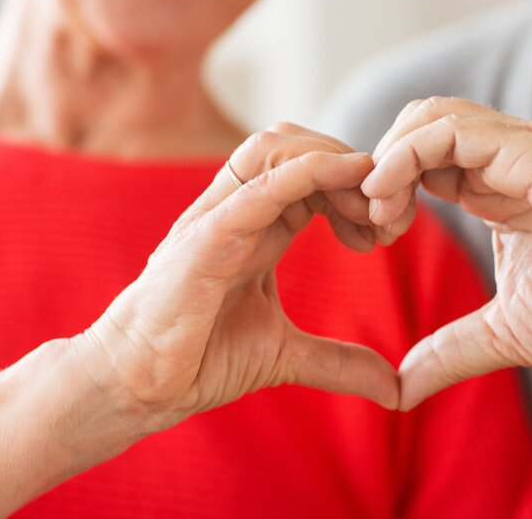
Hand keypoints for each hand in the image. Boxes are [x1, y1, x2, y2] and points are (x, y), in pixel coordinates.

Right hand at [75, 124, 398, 434]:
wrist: (137, 385)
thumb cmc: (196, 358)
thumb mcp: (285, 356)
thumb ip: (338, 362)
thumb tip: (394, 388)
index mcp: (257, 225)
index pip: (313, 171)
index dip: (358, 186)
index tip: (390, 228)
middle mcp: (238, 209)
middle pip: (298, 143)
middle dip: (353, 166)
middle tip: (389, 215)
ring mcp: (218, 215)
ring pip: (276, 146)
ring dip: (335, 161)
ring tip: (370, 205)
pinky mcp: (205, 237)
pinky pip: (258, 186)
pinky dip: (308, 171)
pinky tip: (346, 177)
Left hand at [363, 98, 531, 409]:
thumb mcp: (506, 332)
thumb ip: (451, 351)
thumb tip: (401, 390)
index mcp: (491, 188)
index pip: (418, 160)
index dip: (385, 191)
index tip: (373, 239)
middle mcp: (499, 159)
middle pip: (414, 126)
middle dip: (379, 168)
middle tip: (372, 225)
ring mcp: (514, 147)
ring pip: (427, 116)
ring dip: (388, 158)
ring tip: (379, 211)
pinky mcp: (528, 149)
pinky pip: (449, 129)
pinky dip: (407, 154)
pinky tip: (392, 198)